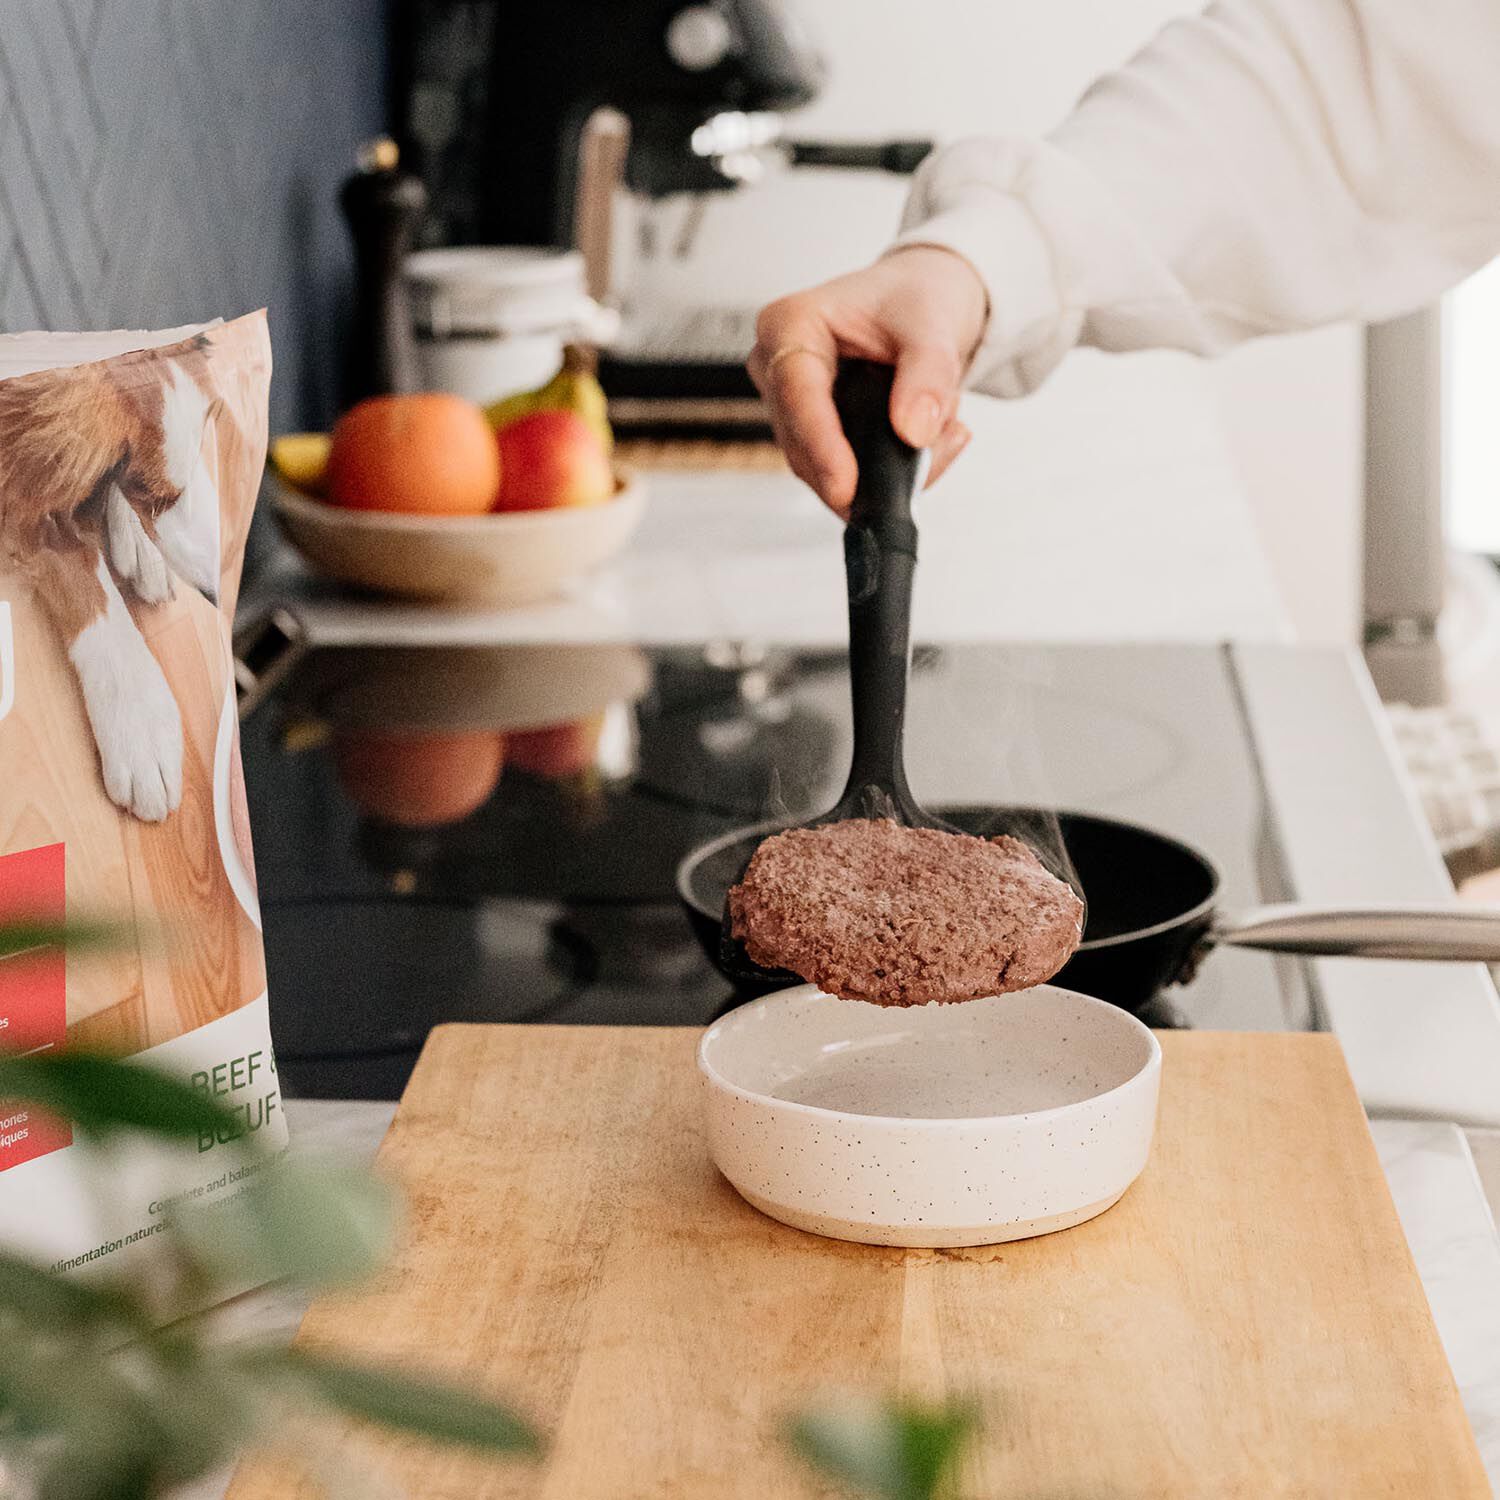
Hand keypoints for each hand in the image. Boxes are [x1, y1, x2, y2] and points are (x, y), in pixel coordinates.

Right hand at [748, 246, 987, 515]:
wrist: (920, 304)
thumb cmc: (913, 299)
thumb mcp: (932, 324)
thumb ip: (928, 375)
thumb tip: (914, 431)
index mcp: (789, 324)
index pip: (795, 394)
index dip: (820, 445)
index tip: (845, 487)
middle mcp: (777, 368)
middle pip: (803, 444)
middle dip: (866, 466)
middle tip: (930, 458)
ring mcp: (791, 406)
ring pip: (823, 469)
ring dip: (886, 467)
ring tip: (943, 431)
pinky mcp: (813, 434)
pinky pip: (844, 473)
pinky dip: (892, 469)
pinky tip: (930, 443)